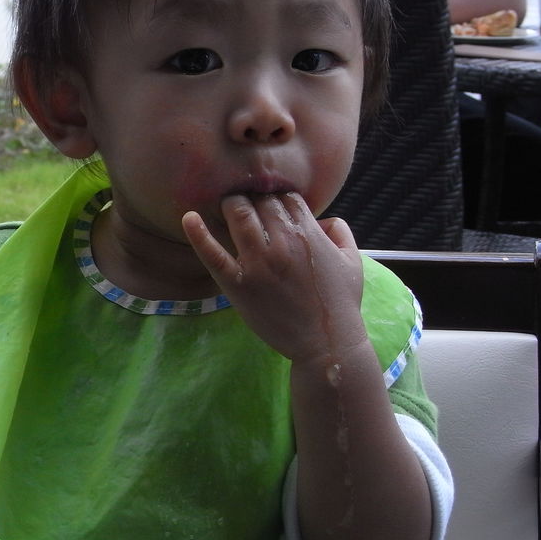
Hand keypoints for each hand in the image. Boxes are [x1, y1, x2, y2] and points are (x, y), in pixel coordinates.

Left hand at [182, 193, 369, 364]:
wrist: (327, 343)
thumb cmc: (340, 303)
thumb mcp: (352, 261)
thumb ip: (340, 231)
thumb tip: (323, 218)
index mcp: (308, 233)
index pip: (285, 196)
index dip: (277, 196)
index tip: (271, 203)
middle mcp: (281, 243)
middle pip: (260, 201)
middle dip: (253, 198)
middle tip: (247, 203)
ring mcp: (258, 263)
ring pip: (238, 215)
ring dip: (232, 205)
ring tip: (228, 207)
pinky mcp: (239, 285)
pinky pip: (213, 255)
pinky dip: (198, 234)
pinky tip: (188, 218)